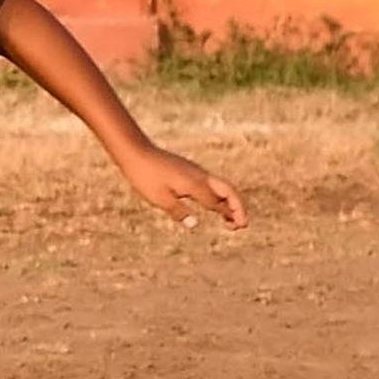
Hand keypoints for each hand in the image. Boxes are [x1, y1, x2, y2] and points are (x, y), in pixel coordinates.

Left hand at [119, 146, 247, 229]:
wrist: (136, 152)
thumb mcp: (159, 197)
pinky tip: (214, 205)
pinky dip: (218, 196)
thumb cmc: (145, 176)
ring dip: (229, 202)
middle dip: (238, 206)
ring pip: (221, 186)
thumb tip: (194, 225)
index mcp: (194, 184)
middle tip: (243, 223)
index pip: (217, 202)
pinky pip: (211, 184)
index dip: (229, 214)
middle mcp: (200, 177)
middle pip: (228, 190)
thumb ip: (178, 211)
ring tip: (231, 219)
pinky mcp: (190, 171)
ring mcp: (196, 172)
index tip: (238, 227)